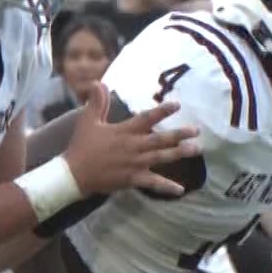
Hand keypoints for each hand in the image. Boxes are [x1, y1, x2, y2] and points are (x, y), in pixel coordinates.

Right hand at [61, 86, 200, 196]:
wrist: (75, 174)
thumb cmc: (82, 146)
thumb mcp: (88, 121)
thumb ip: (97, 102)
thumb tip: (99, 82)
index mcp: (124, 131)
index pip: (147, 118)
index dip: (163, 111)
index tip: (178, 105)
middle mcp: (134, 146)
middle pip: (161, 139)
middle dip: (179, 134)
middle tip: (196, 131)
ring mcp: (135, 164)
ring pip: (161, 158)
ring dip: (179, 153)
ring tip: (196, 150)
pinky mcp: (133, 179)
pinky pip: (153, 183)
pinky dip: (167, 187)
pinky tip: (181, 190)